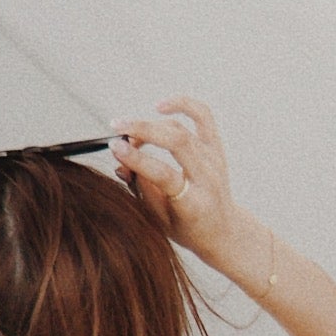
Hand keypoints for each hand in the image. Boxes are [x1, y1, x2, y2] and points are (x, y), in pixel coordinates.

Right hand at [112, 95, 247, 269]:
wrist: (221, 230)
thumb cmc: (186, 228)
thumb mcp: (158, 220)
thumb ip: (140, 189)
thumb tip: (120, 162)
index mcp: (194, 203)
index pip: (164, 174)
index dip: (137, 159)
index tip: (114, 147)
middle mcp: (208, 177)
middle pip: (177, 141)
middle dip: (143, 130)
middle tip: (116, 128)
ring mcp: (214, 159)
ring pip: (182, 128)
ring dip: (151, 125)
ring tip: (130, 134)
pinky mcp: (216, 146)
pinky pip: (202, 115)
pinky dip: (182, 105)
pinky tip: (160, 107)